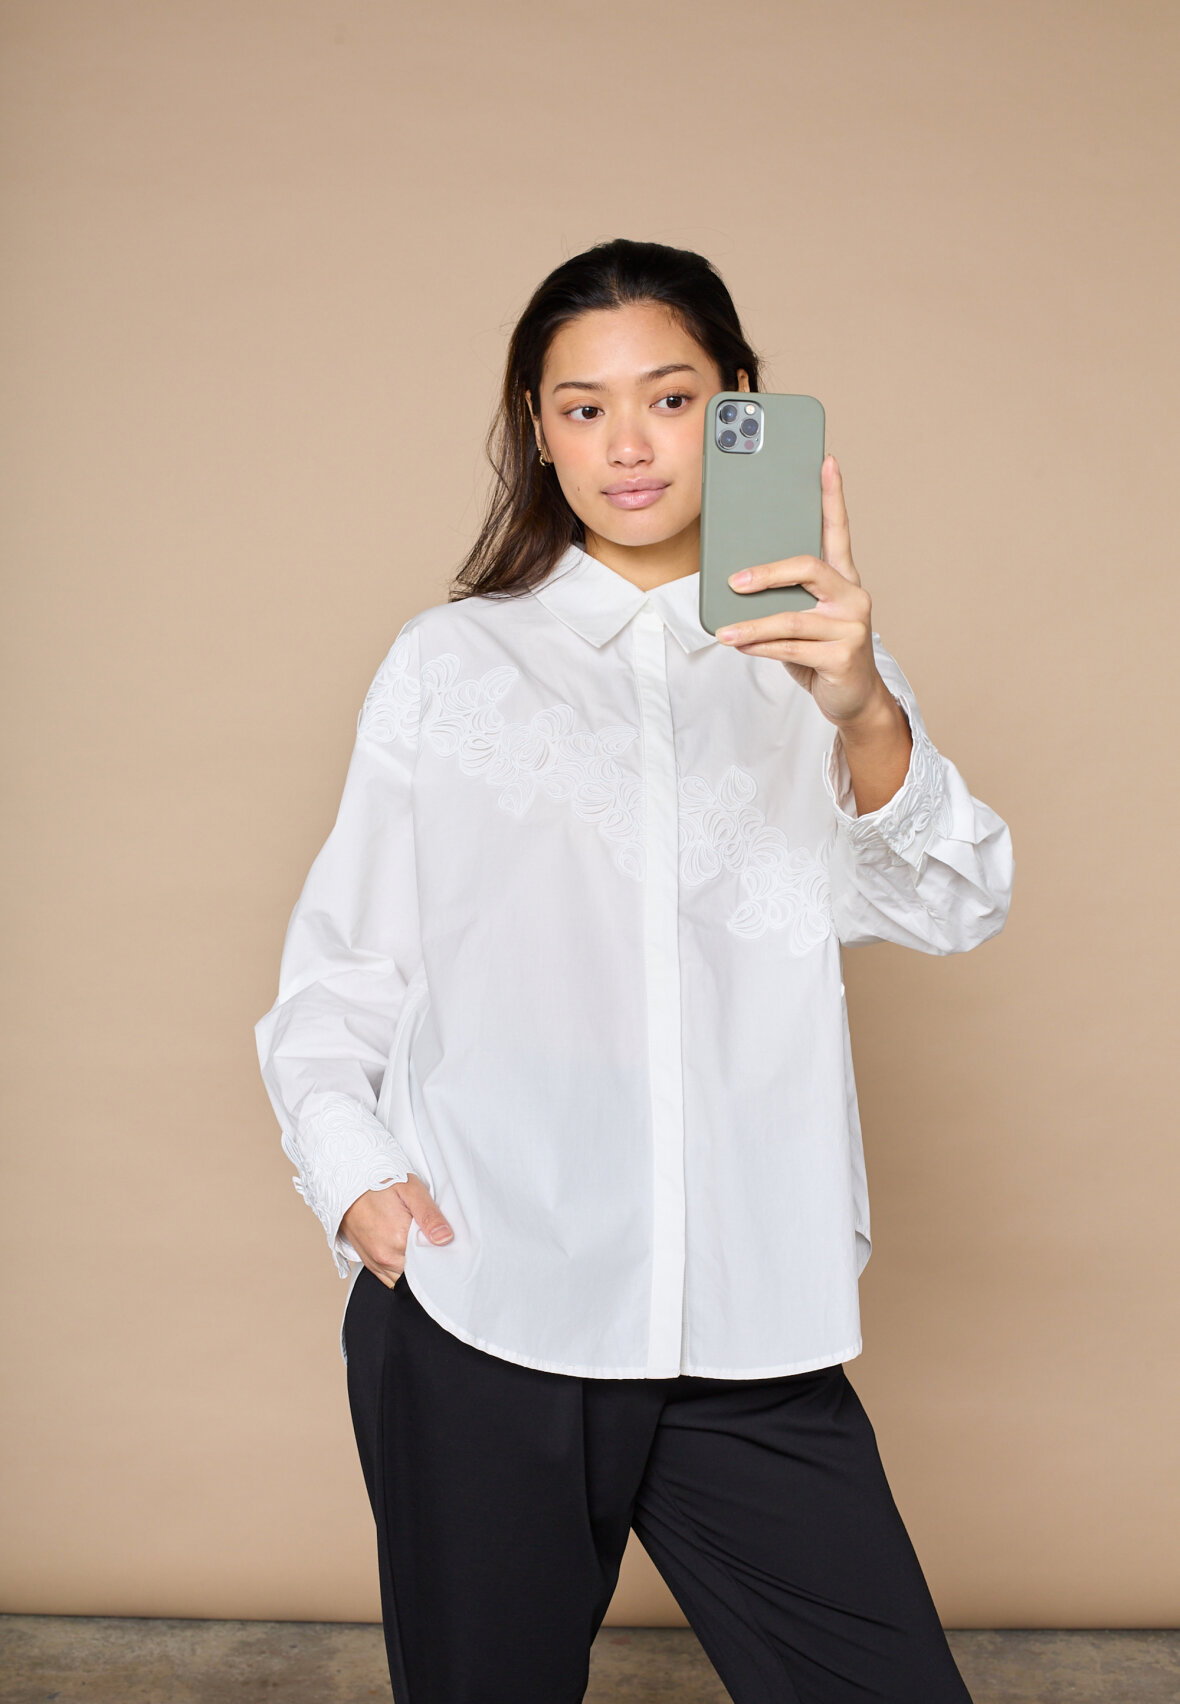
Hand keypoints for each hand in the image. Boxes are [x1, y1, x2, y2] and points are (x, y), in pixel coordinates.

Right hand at [340, 1175, 453, 1288]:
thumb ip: (430, 1215)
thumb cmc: (379, 1185)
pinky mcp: (370, 1264)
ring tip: (416, 1244)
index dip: (441, 1252)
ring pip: (404, 1278)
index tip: (444, 1241)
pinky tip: (404, 1252)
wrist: (348, 1186)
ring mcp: (376, 1262)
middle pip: (419, 1272)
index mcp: (399, 1239)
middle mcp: (386, 1256)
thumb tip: (445, 1238)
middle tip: (430, 1239)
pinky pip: (391, 1279)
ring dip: (414, 1267)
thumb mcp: (410, 1189)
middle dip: (428, 1261)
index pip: (431, 1261)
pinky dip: (401, 1270)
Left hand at [714, 454, 887, 727]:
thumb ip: (783, 598)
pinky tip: (742, 646)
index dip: (832, 495)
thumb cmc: (822, 651)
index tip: (825, 461)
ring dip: (752, 626)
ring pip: (792, 618)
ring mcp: (852, 626)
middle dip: (767, 572)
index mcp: (843, 578)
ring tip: (724, 632)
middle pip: (809, 567)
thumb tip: (734, 585)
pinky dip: (762, 648)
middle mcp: (852, 595)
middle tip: (734, 579)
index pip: (837, 530)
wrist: (854, 698)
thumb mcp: (804, 618)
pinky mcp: (844, 656)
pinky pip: (792, 648)